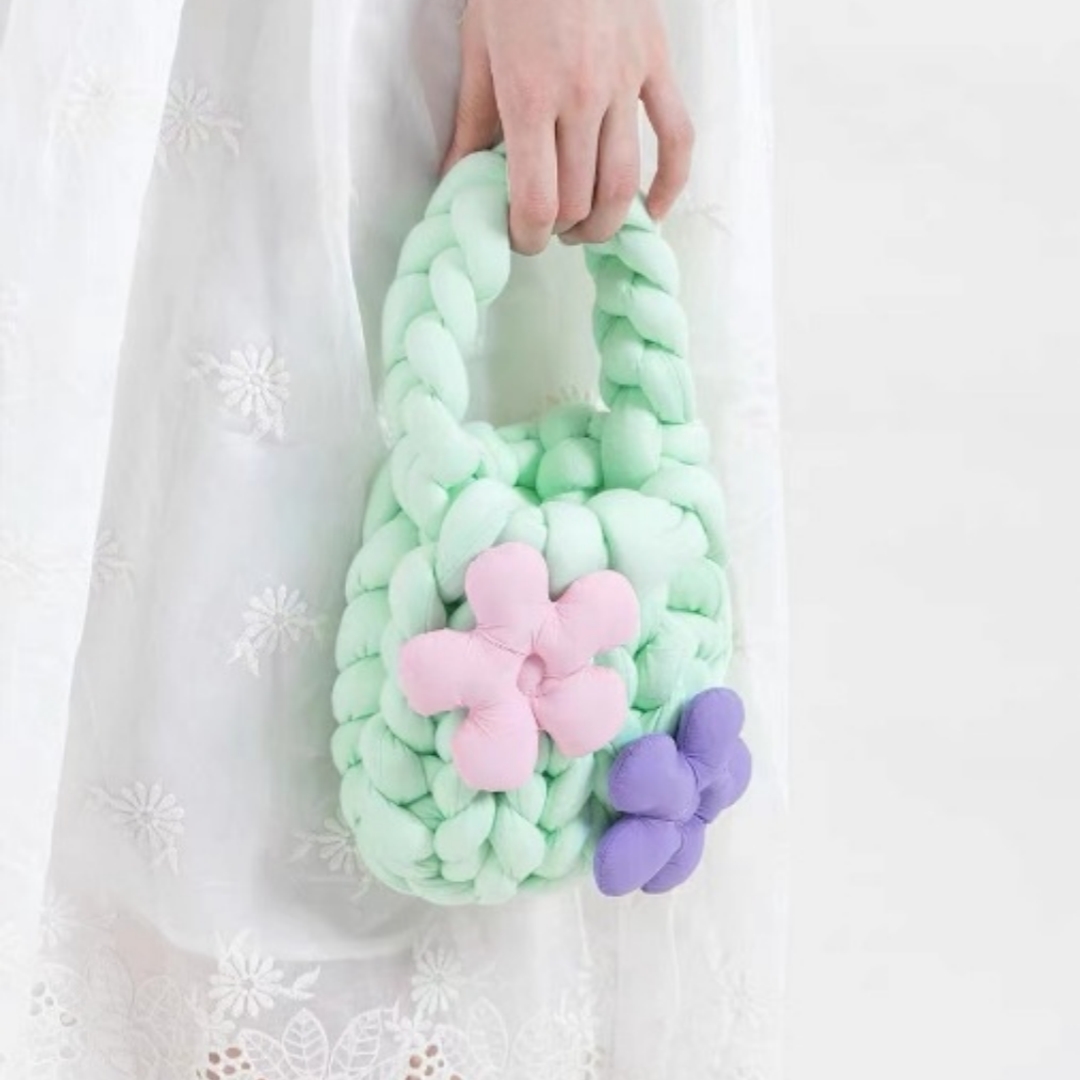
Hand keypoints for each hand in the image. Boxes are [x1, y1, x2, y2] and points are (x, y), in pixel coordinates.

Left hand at [441, 0, 694, 254]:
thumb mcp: (478, 49)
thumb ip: (471, 123)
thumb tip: (455, 182)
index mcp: (529, 96)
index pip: (537, 200)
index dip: (528, 236)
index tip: (520, 238)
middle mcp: (580, 97)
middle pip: (579, 200)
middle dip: (560, 230)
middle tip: (547, 229)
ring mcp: (625, 83)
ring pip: (623, 183)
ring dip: (604, 222)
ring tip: (585, 229)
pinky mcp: (656, 65)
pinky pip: (676, 138)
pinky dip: (669, 185)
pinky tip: (651, 212)